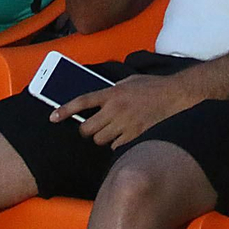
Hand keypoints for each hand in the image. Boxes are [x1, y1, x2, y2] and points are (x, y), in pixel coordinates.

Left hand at [53, 73, 199, 148]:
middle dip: (87, 131)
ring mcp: (124, 124)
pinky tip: (124, 137)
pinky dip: (116, 144)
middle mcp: (115, 109)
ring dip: (102, 138)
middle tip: (94, 128)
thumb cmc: (153, 87)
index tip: (52, 117)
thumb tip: (101, 100)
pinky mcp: (134, 136)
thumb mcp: (130, 81)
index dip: (65, 110)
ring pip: (100, 140)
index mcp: (112, 93)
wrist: (176, 96)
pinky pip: (115, 147)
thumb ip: (113, 90)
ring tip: (113, 131)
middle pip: (87, 129)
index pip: (82, 102)